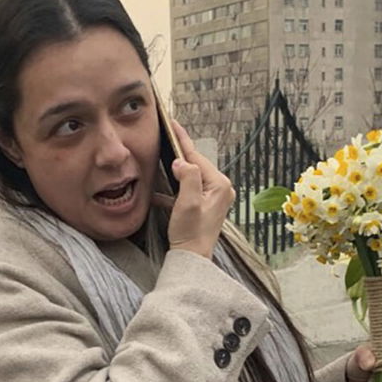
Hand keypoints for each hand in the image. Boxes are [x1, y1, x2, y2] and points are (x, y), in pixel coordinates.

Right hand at [150, 120, 234, 258]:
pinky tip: (161, 188)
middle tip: (168, 133)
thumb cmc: (191, 233)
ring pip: (191, 175)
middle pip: (196, 163)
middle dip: (180, 151)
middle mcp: (220, 189)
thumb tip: (182, 161)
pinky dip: (175, 187)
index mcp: (219, 185)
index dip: (182, 140)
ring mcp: (213, 197)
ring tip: (164, 153)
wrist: (192, 257)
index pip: (197, 156)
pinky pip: (188, 189)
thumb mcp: (188, 202)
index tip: (172, 124)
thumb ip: (188, 177)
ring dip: (177, 168)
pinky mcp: (204, 205)